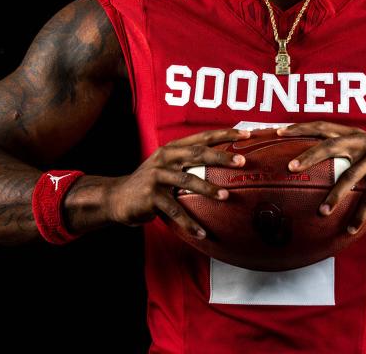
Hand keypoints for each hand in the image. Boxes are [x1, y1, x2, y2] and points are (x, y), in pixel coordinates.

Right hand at [107, 127, 249, 238]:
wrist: (117, 197)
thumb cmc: (152, 183)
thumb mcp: (169, 166)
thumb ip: (190, 162)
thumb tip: (225, 163)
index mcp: (173, 148)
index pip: (202, 137)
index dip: (225, 134)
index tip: (247, 133)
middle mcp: (165, 158)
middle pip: (197, 153)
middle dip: (221, 156)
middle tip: (242, 161)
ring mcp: (156, 176)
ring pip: (187, 180)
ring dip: (208, 189)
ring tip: (226, 196)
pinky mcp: (150, 196)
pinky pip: (174, 210)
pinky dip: (189, 223)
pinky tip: (202, 233)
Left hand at [278, 121, 365, 233]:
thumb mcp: (364, 156)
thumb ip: (342, 156)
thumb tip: (308, 168)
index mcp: (354, 135)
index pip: (323, 126)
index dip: (301, 128)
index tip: (278, 132)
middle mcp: (364, 141)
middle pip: (331, 144)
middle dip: (309, 156)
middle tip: (290, 168)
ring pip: (350, 176)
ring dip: (334, 196)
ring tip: (321, 212)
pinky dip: (360, 213)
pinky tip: (350, 228)